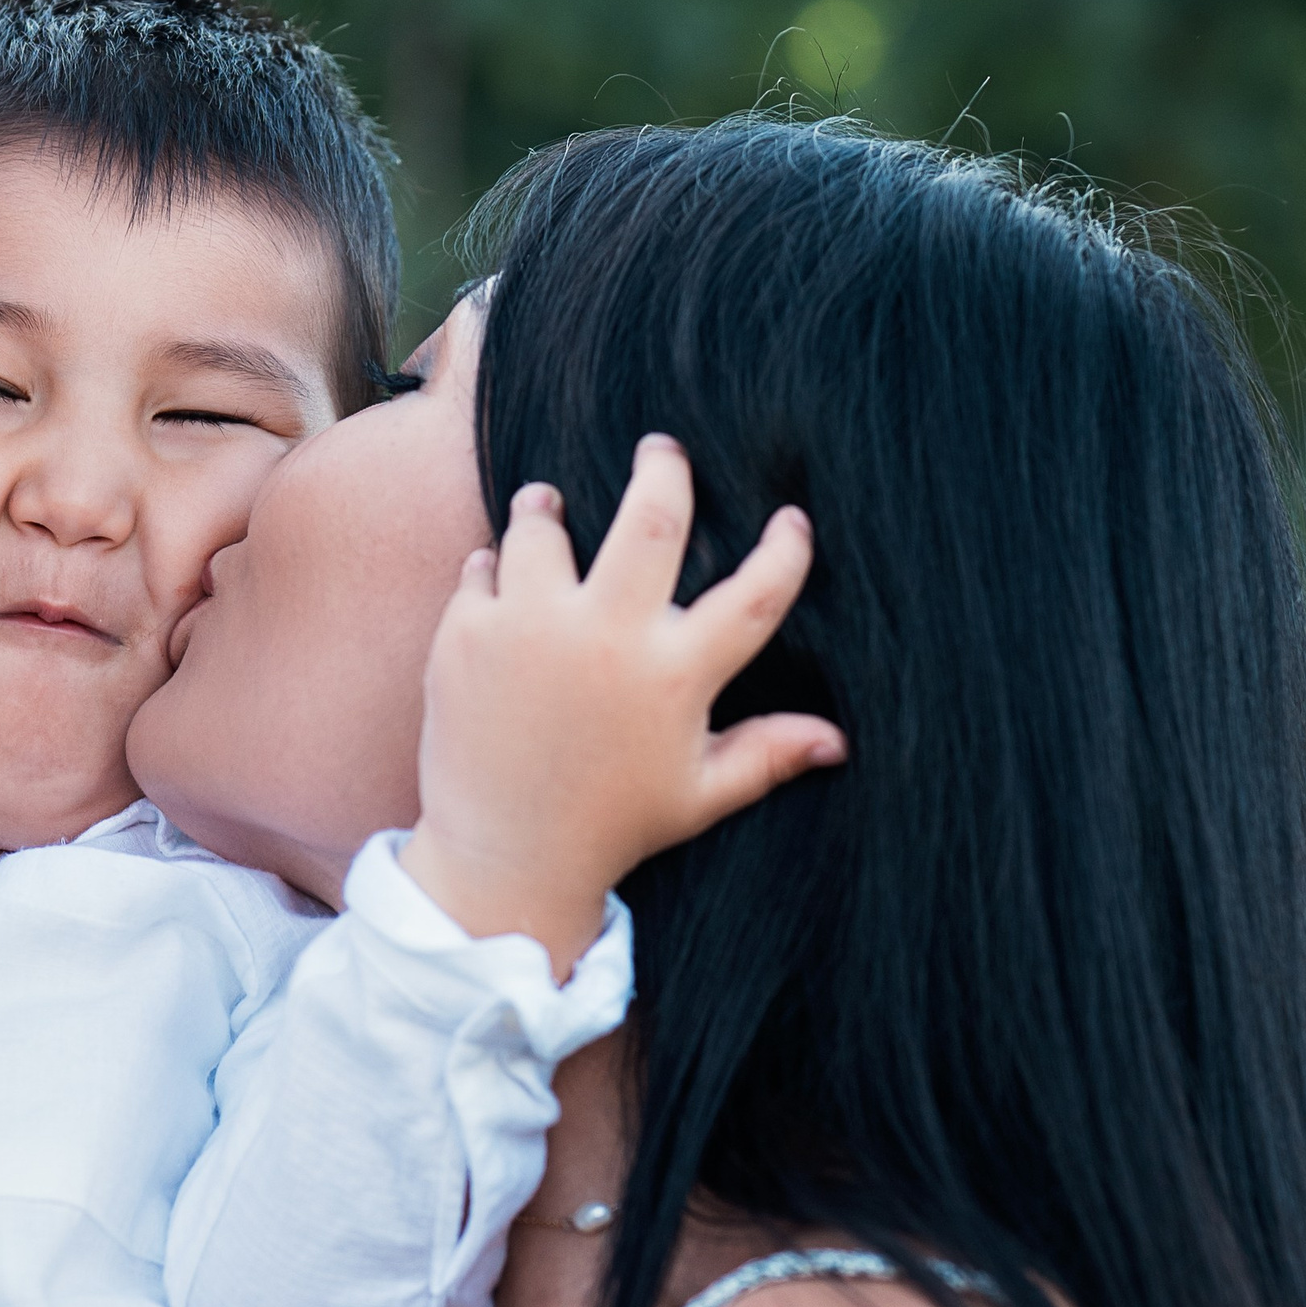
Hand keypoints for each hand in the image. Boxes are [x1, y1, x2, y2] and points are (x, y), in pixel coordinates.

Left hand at [401, 435, 846, 970]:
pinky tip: (498, 569)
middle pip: (652, 518)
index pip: (754, 593)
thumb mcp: (695, 794)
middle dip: (663, 469)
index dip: (785, 550)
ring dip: (546, 507)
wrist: (504, 858)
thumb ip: (765, 754)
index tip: (792, 519)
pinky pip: (481, 570)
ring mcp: (531, 630)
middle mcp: (606, 638)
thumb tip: (839, 740)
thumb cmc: (609, 826)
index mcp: (673, 675)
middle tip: (660, 449)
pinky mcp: (466, 636)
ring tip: (546, 501)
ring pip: (543, 529)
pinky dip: (491, 565)